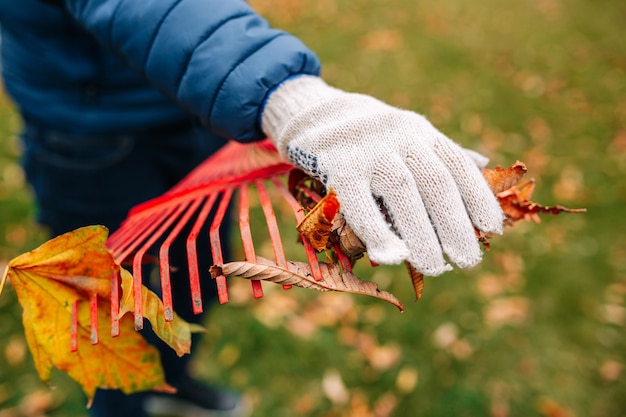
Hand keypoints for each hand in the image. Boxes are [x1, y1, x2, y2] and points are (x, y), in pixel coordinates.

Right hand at [262, 76, 502, 275]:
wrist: (315, 115)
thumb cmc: (369, 138)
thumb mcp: (408, 135)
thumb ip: (441, 153)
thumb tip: (485, 165)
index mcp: (421, 132)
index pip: (457, 165)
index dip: (478, 198)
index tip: (492, 230)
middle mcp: (400, 136)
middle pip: (435, 182)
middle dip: (455, 225)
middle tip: (467, 261)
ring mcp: (369, 150)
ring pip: (403, 193)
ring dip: (421, 235)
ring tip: (434, 268)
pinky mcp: (338, 167)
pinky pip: (360, 204)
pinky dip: (378, 232)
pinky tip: (392, 258)